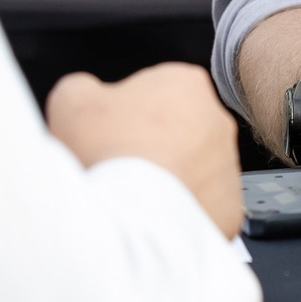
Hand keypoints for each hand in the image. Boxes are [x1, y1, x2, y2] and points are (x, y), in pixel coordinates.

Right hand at [46, 64, 241, 237]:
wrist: (131, 218)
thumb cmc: (107, 153)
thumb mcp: (72, 100)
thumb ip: (82, 87)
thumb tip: (88, 94)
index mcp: (186, 83)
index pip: (155, 91)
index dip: (126, 113)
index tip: (108, 133)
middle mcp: (218, 120)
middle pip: (177, 130)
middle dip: (151, 145)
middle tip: (119, 166)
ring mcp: (228, 165)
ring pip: (192, 169)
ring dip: (168, 179)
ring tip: (134, 195)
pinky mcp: (229, 207)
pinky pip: (201, 206)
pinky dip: (178, 212)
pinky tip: (152, 216)